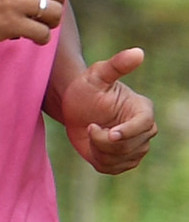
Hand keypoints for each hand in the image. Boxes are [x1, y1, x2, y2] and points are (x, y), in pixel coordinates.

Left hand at [69, 47, 155, 175]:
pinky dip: (99, 161)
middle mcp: (146, 130)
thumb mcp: (97, 75)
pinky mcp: (125, 159)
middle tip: (89, 126)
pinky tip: (93, 145)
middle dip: (102, 141)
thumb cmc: (86, 88)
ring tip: (91, 132)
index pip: (144, 127)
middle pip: (130, 147)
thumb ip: (117, 65)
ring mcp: (138, 146)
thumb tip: (138, 52)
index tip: (107, 133)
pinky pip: (113, 168)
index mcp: (143, 110)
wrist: (76, 108)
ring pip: (121, 159)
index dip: (126, 133)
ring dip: (99, 150)